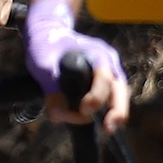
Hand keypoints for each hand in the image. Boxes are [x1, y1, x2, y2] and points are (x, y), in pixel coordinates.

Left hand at [25, 0, 128, 131]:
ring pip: (119, 95)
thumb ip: (50, 89)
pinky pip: (110, 97)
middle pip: (121, 90)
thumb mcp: (42, 65)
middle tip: (108, 129)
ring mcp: (110, 71)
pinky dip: (105, 109)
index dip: (97, 97)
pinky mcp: (103, 81)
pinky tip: (98, 123)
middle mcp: (109, 63)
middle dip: (117, 111)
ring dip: (113, 112)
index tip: (84, 109)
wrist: (48, 32)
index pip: (104, 79)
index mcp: (98, 54)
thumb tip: (58, 116)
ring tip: (106, 130)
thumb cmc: (45, 45)